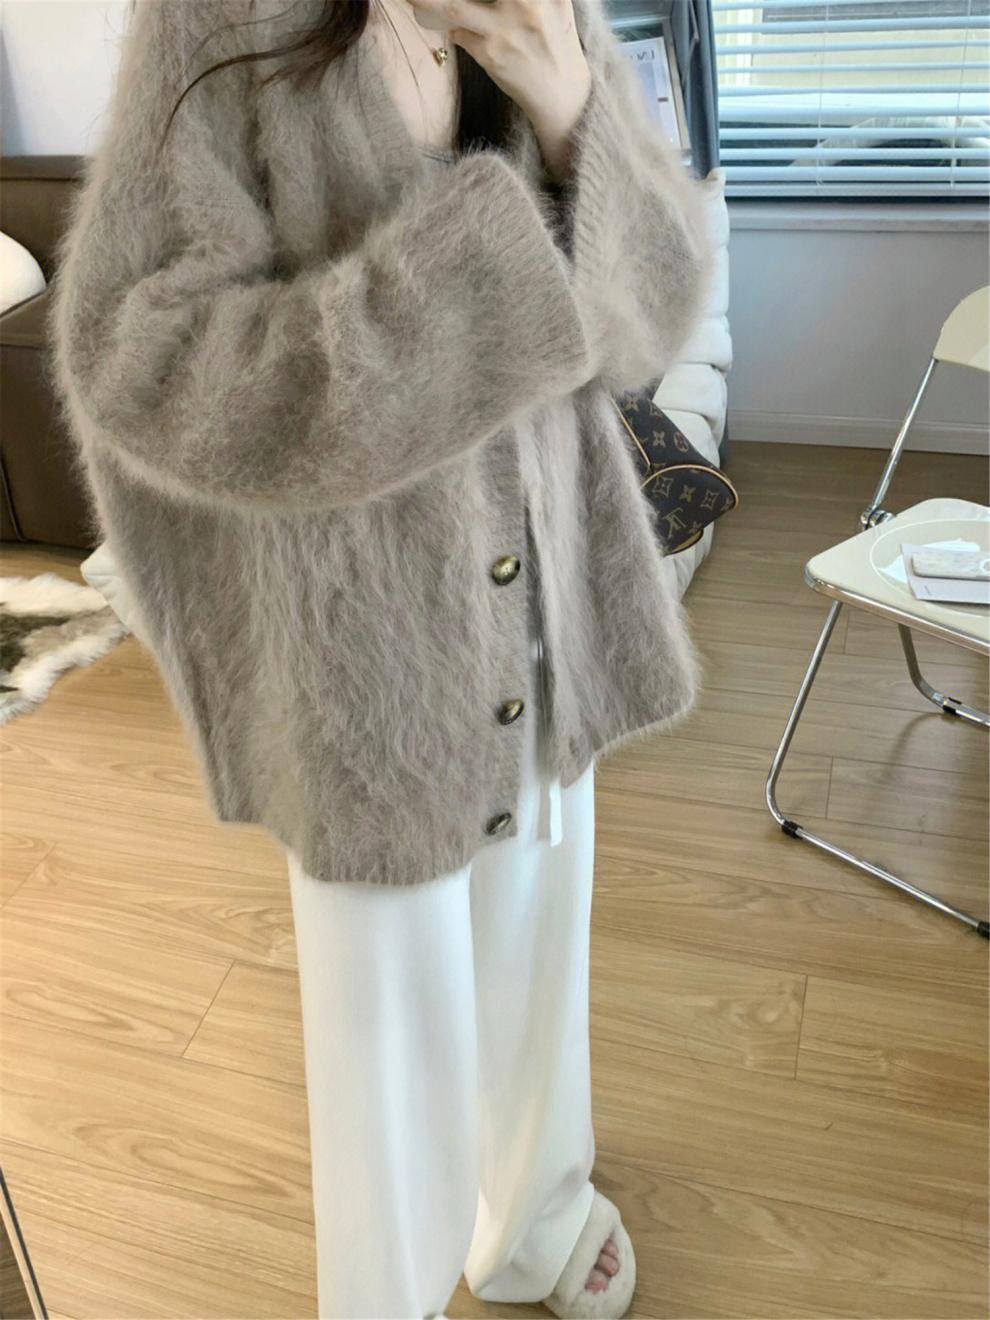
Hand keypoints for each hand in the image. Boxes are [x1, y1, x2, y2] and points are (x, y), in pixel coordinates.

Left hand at [410, 0, 592, 180]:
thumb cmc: (555, 39)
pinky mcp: (490, 54)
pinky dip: (449, 25)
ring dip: (427, 1)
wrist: (562, 92)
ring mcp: (505, 30)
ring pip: (453, 6)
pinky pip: (458, 32)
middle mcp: (525, 5)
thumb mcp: (553, 2)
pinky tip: (445, 24)